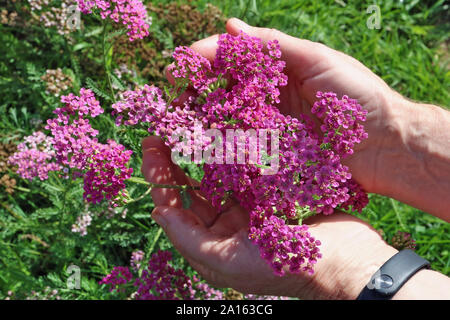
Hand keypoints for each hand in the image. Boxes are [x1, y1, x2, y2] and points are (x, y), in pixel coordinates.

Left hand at [141, 136, 395, 298]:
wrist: (345, 263)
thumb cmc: (280, 267)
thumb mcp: (225, 261)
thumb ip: (187, 237)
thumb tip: (157, 210)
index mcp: (211, 242)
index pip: (174, 206)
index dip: (159, 177)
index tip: (150, 144)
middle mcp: (226, 225)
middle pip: (192, 187)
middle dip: (175, 159)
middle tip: (165, 128)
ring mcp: (250, 208)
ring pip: (218, 174)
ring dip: (204, 150)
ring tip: (193, 122)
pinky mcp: (273, 194)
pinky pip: (247, 169)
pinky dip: (236, 150)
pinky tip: (229, 128)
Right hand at [187, 18, 404, 194]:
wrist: (385, 145)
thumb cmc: (355, 96)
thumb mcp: (317, 60)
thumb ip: (273, 46)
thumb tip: (229, 24)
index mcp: (277, 69)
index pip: (232, 59)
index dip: (204, 59)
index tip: (179, 64)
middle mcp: (268, 97)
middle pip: (222, 90)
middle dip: (193, 92)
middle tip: (171, 98)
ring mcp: (268, 126)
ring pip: (226, 119)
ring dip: (199, 120)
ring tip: (176, 123)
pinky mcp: (272, 154)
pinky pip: (240, 148)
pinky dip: (219, 146)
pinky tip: (200, 147)